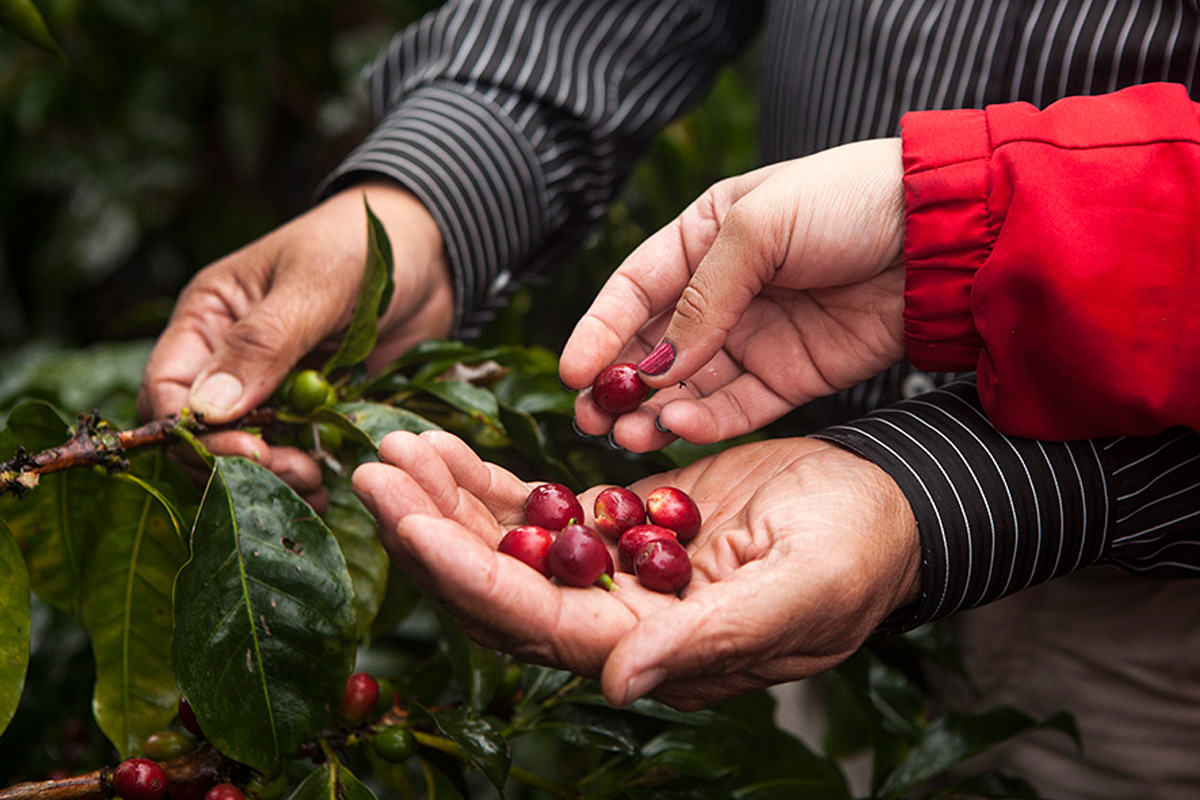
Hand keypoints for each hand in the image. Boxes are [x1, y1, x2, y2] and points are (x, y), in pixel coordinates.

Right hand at [138, 181, 454, 495]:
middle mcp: (228, 354)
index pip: (167, 388)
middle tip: (294, 471)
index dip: (195, 431)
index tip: (250, 451)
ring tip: (315, 481)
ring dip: (273, 474)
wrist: (433, 253)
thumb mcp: (315, 285)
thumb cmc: (365, 246)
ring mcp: (270, 383)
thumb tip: (207, 408)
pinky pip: (292, 449)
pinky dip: (303, 471)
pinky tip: (328, 486)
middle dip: (237, 461)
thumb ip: (264, 342)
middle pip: (202, 431)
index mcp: (209, 315)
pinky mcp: (312, 404)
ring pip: (245, 449)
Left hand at [352, 430, 920, 710]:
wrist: (883, 508)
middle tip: (371, 470)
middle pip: (499, 585)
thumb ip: (712, 640)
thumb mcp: (799, 594)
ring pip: (508, 545)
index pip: (535, 620)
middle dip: (430, 529)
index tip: (403, 518)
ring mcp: (612, 571)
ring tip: (394, 448)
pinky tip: (447, 450)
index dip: (465, 573)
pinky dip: (490, 483)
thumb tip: (615, 684)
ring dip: (447, 499)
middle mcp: (616, 620)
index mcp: (652, 646)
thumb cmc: (859, 553)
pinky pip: (539, 510)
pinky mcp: (619, 525)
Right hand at [561, 138, 904, 451]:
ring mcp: (755, 338)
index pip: (634, 290)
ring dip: (656, 413)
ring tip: (628, 435)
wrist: (940, 233)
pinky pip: (737, 408)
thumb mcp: (760, 228)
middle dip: (619, 384)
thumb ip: (703, 297)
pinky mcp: (790, 377)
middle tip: (591, 420)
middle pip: (654, 347)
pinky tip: (681, 428)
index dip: (599, 331)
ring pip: (689, 387)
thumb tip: (655, 366)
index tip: (572, 371)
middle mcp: (721, 292)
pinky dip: (707, 423)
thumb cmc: (846, 201)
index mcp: (702, 238)